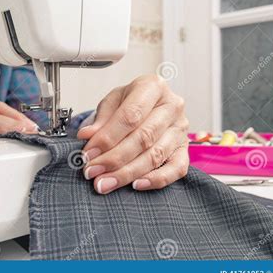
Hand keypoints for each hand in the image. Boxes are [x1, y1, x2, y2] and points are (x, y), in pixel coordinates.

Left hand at [77, 75, 189, 193]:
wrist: (148, 107)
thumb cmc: (131, 103)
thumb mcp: (112, 102)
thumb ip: (101, 119)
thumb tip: (87, 136)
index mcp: (153, 87)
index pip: (131, 115)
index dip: (108, 137)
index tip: (89, 153)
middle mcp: (172, 106)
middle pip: (143, 137)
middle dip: (114, 158)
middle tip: (93, 171)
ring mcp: (181, 129)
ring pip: (155, 155)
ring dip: (127, 173)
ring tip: (106, 183)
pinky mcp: (185, 149)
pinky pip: (176, 169)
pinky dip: (156, 180)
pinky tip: (136, 185)